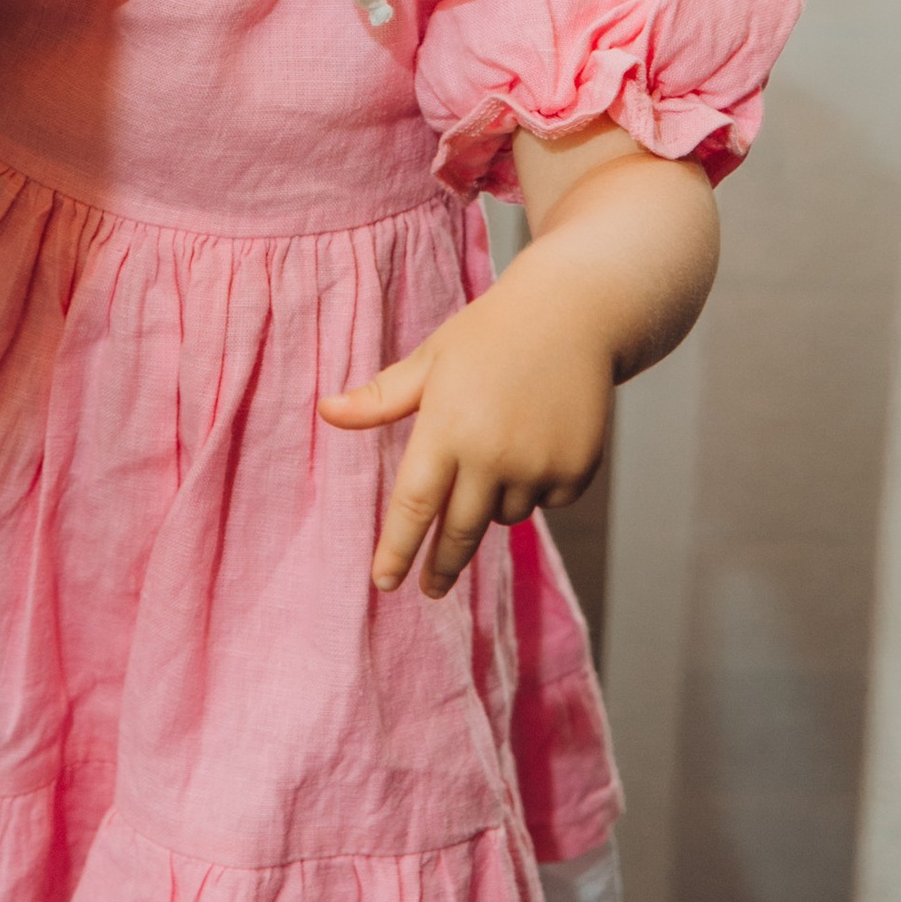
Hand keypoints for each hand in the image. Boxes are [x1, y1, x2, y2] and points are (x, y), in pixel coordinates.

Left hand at [320, 270, 614, 597]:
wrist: (573, 312)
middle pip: (459, 531)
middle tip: (430, 588)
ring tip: (501, 445)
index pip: (414, 506)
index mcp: (447, 427)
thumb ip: (380, 399)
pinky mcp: (576, 469)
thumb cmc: (489, 335)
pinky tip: (539, 442)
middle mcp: (492, 453)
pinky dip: (537, 486)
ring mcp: (538, 464)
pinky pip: (547, 501)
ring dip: (493, 500)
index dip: (398, 551)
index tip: (384, 583)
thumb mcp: (429, 359)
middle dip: (442, 564)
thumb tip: (325, 413)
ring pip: (504, 514)